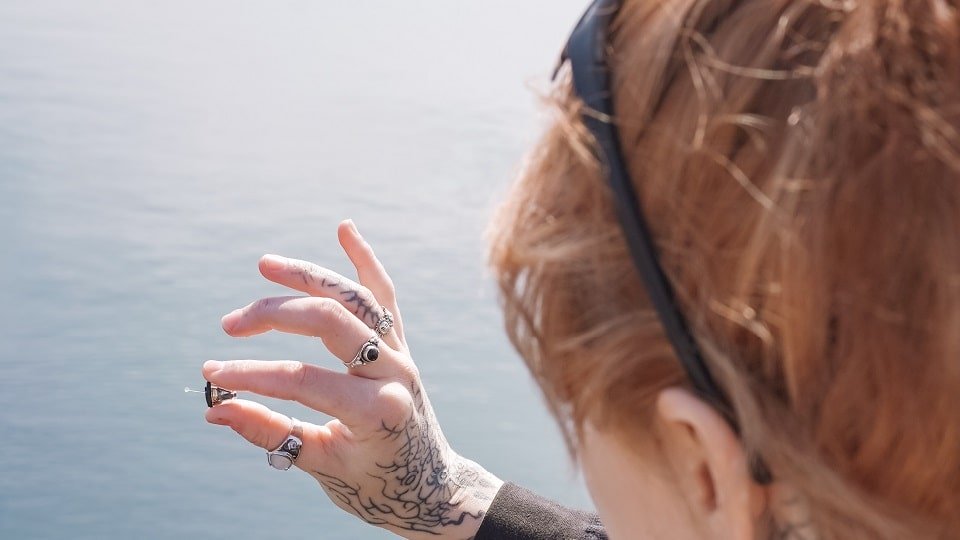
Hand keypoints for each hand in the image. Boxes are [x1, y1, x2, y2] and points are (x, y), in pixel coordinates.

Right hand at [203, 220, 502, 538]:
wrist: (431, 488)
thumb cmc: (376, 485)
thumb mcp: (320, 466)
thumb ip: (268, 433)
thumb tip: (213, 410)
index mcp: (378, 409)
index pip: (302, 380)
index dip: (252, 376)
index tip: (213, 376)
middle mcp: (396, 371)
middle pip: (330, 322)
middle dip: (274, 315)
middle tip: (230, 325)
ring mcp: (402, 353)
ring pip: (356, 298)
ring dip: (310, 276)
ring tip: (265, 264)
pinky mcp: (401, 344)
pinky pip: (385, 296)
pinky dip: (366, 261)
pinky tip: (345, 229)